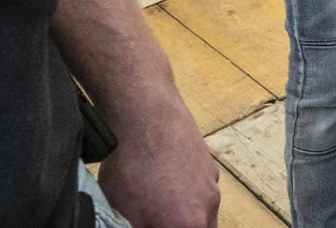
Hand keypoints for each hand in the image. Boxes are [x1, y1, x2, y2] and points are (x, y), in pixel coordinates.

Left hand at [96, 95, 220, 227]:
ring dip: (183, 211)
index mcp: (190, 225)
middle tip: (156, 220)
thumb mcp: (124, 214)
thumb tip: (140, 224)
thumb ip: (138, 227)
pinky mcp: (206, 161)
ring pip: (201, 208)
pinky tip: (160, 177)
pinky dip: (183, 189)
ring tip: (155, 202)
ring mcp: (211, 181)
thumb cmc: (133, 169)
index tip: (149, 222)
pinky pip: (198, 185)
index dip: (163, 227)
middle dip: (180, 225)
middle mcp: (209, 205)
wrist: (148, 118)